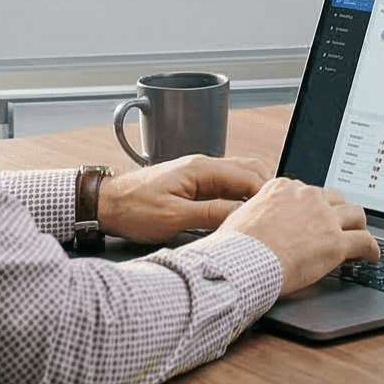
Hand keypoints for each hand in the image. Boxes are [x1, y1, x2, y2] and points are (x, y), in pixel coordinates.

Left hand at [95, 154, 266, 244]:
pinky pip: (226, 186)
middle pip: (250, 170)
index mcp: (202, 168)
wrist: (105, 202)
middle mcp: (204, 165)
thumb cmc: (133, 208)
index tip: (278, 213)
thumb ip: (211, 214)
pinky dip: (240, 197)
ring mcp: (200, 174)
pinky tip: (242, 214)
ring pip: (240, 177)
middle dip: (267, 190)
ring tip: (263, 216)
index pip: (249, 175)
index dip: (267, 194)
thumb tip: (243, 214)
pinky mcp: (194, 185)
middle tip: (277, 214)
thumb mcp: (174, 217)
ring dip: (253, 193)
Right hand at [215, 176, 378, 292]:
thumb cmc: (235, 247)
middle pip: (334, 199)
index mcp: (283, 188)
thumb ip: (255, 212)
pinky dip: (371, 248)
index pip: (307, 191)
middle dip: (337, 211)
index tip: (314, 215)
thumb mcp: (240, 216)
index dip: (313, 206)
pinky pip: (364, 241)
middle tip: (337, 225)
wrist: (242, 262)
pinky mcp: (336, 243)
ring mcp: (324, 219)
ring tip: (359, 235)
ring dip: (358, 225)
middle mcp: (307, 197)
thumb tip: (252, 220)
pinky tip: (371, 256)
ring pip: (355, 214)